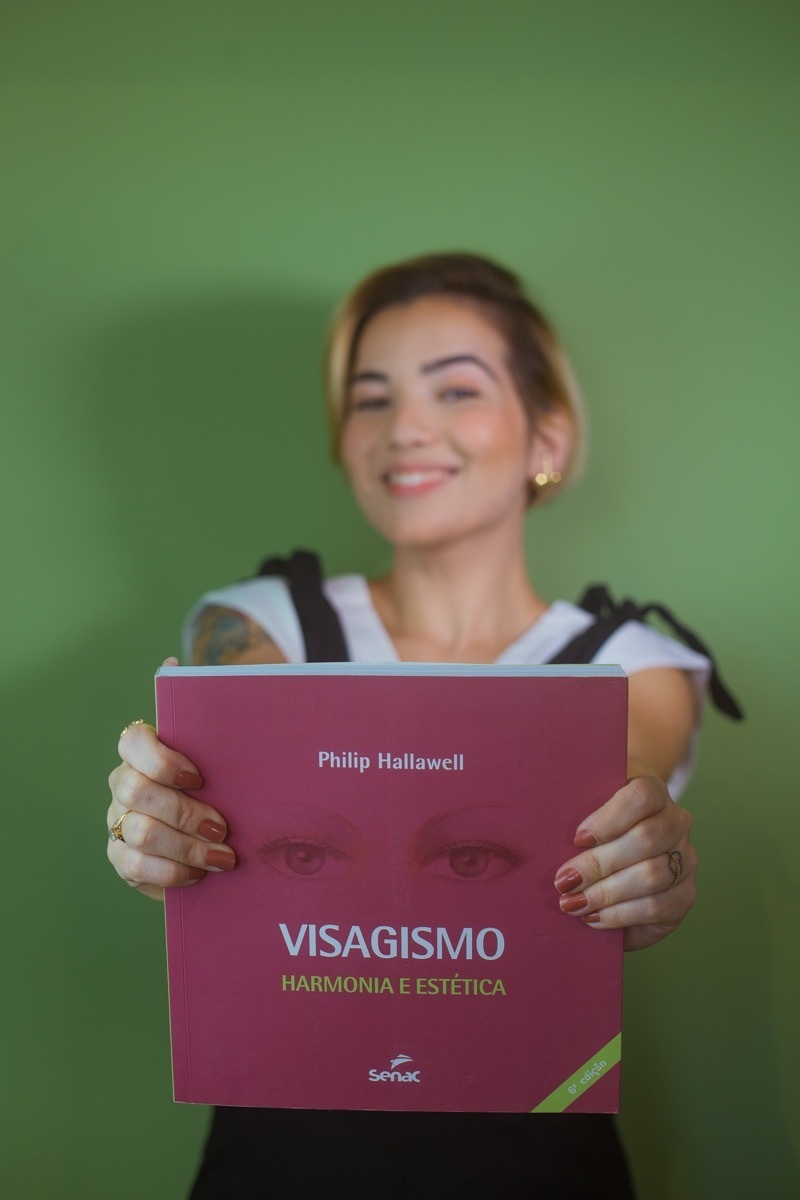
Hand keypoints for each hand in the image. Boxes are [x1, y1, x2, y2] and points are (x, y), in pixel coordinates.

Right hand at [107, 668, 235, 900]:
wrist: (215, 829)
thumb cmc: (217, 779)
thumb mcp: (220, 749)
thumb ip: (205, 711)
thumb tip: (173, 664)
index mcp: (143, 749)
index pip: (133, 741)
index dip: (162, 759)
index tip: (200, 776)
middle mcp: (124, 782)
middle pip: (136, 792)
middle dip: (184, 813)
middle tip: (223, 827)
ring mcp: (119, 820)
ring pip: (139, 833)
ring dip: (185, 848)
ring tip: (222, 856)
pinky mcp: (121, 857)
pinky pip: (135, 867)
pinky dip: (171, 873)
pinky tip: (199, 873)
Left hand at [553, 773, 695, 951]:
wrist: (627, 841)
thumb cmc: (598, 821)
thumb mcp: (587, 804)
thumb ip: (574, 808)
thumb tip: (539, 832)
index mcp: (653, 790)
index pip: (640, 797)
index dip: (608, 819)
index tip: (577, 839)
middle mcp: (677, 822)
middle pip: (645, 840)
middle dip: (599, 864)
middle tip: (563, 881)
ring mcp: (686, 859)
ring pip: (652, 876)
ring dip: (606, 893)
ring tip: (573, 903)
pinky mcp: (684, 895)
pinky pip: (658, 907)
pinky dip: (621, 915)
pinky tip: (593, 917)